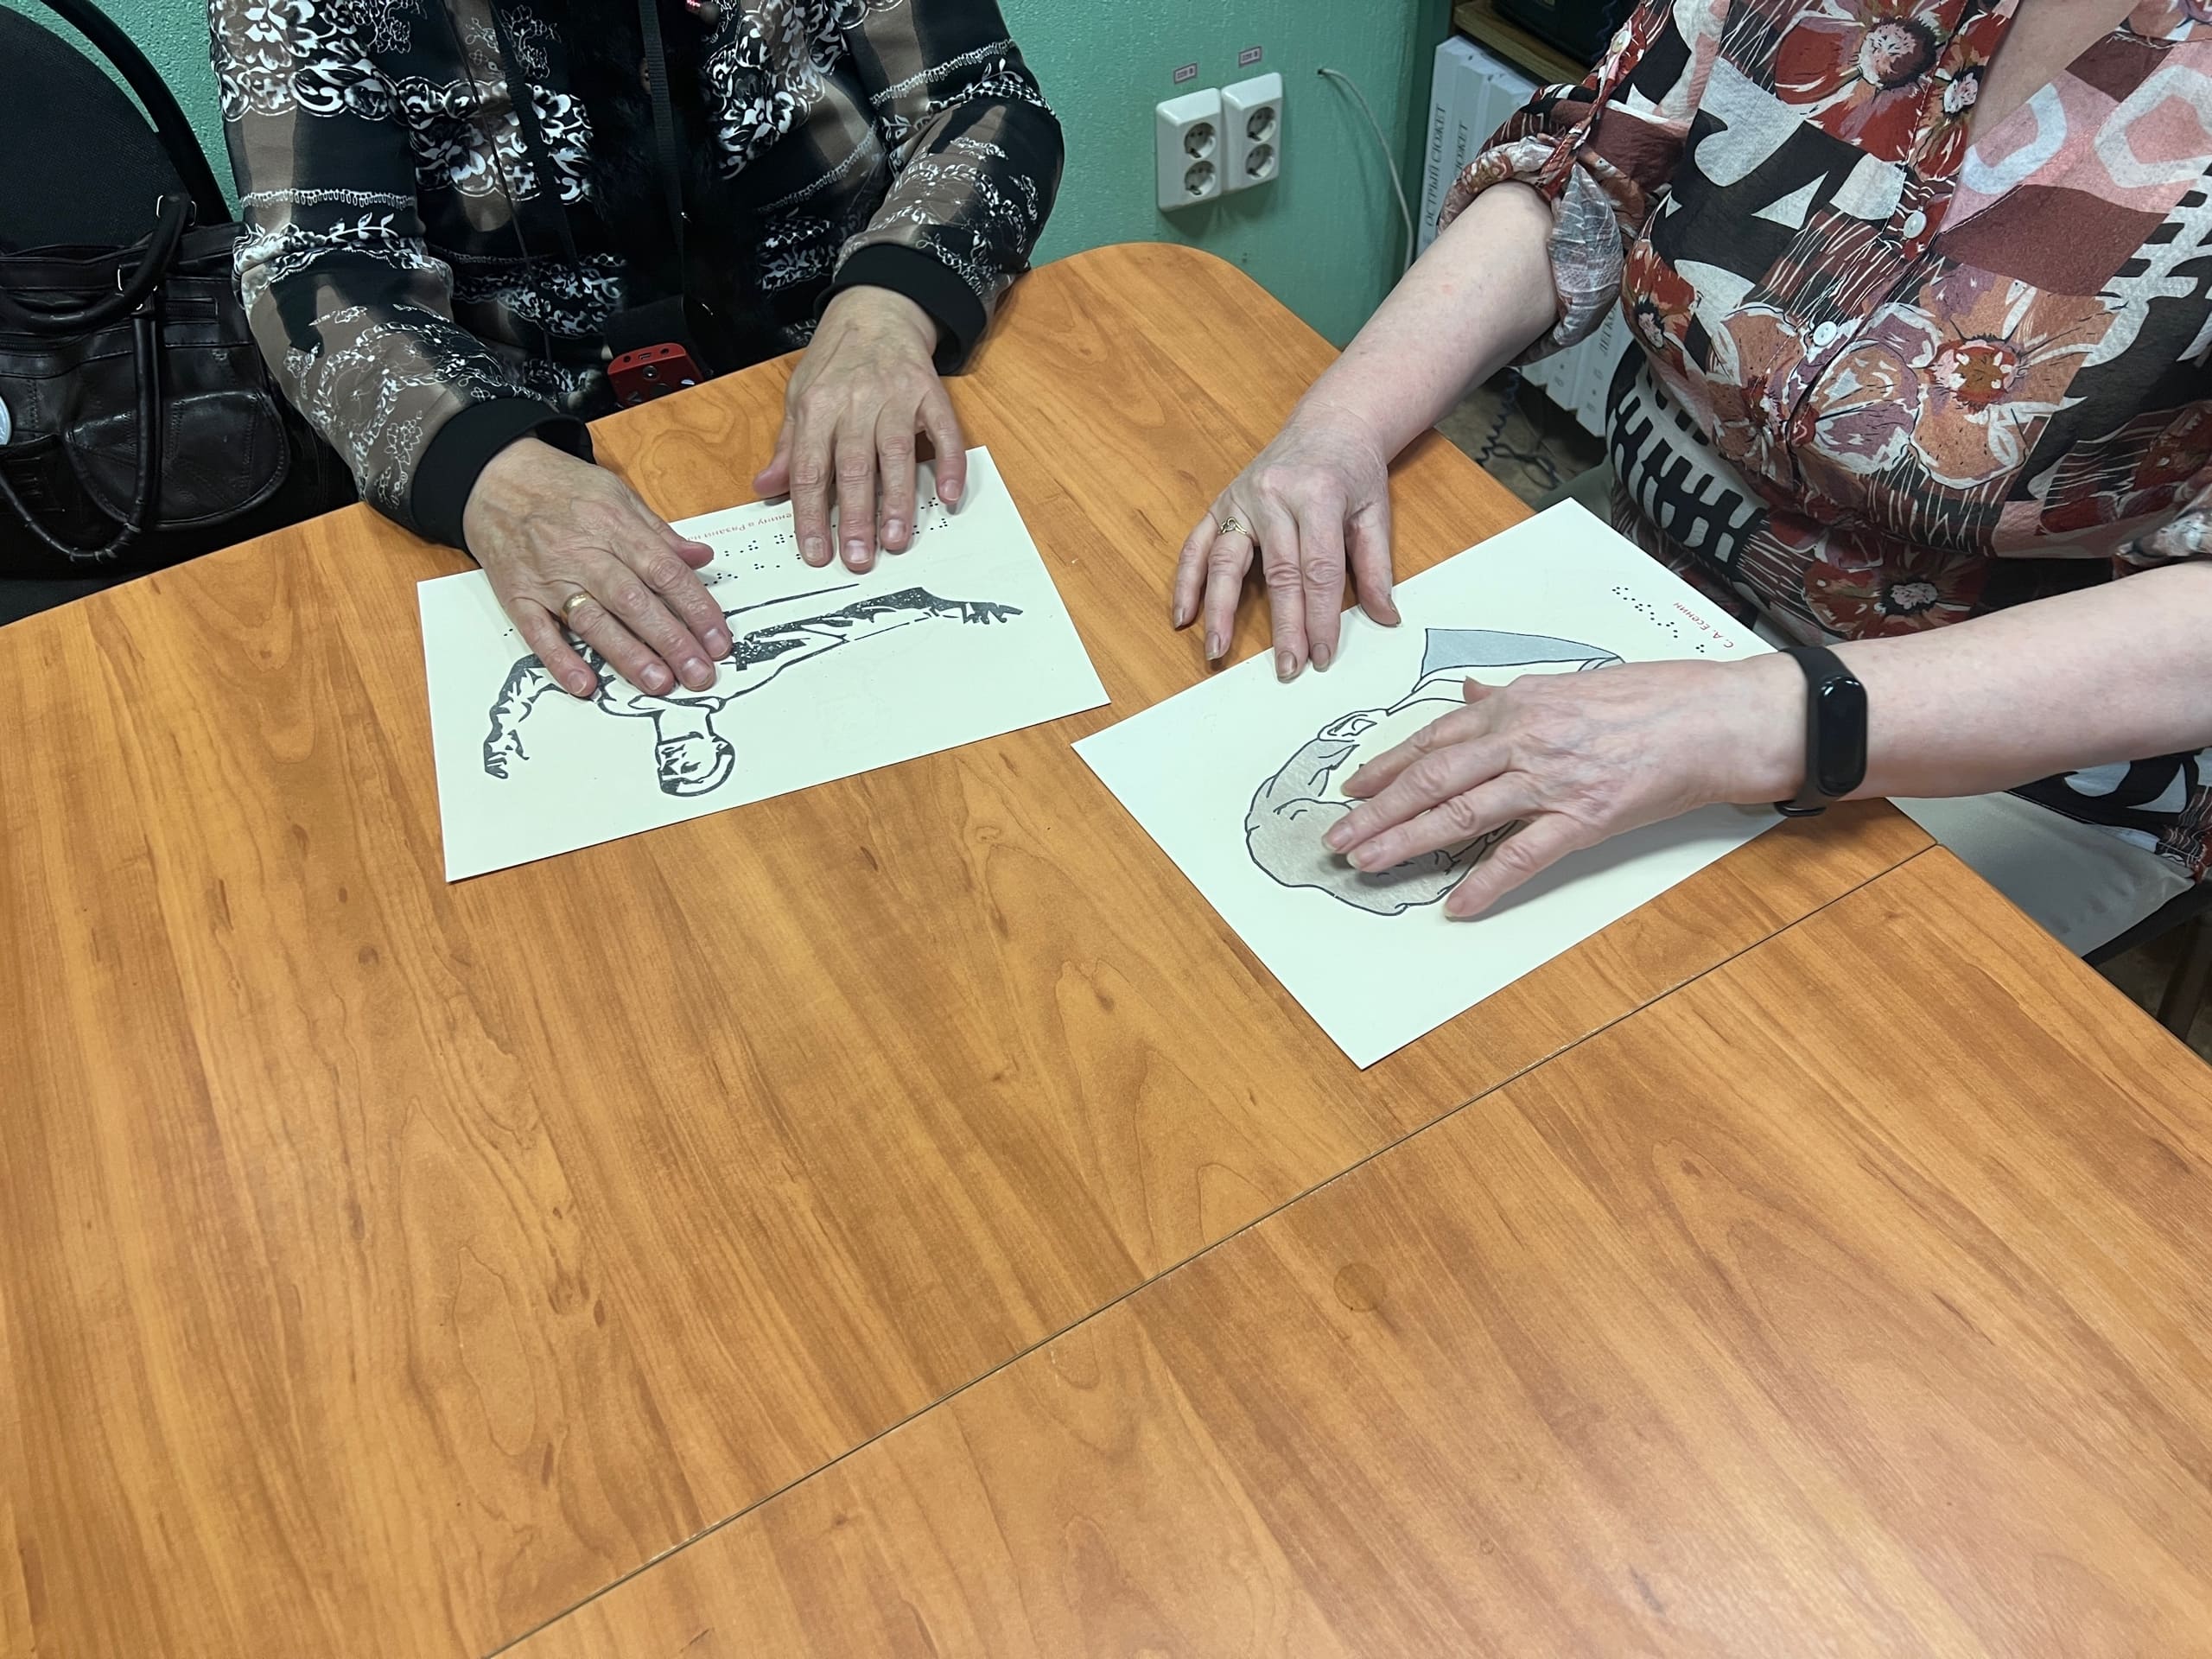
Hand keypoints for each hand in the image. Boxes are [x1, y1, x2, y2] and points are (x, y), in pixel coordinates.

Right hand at [464, 438, 730, 698]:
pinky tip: (584, 683)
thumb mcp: (616, 494)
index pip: (665, 573)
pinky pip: (538, 631)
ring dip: (627, 655)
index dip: (696, 609)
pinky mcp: (518, 595)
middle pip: (634, 602)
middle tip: (699, 674)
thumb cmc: (561, 487)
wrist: (492, 476)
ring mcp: (549, 577)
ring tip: (659, 683)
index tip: (719, 641)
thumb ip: (660, 533)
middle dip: (671, 641)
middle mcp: (584, 553)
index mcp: (615, 526)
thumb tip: (702, 559)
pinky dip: (559, 659)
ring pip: (593, 620)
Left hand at [754, 285, 965, 572]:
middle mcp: (855, 401)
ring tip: (896, 541)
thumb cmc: (835, 361)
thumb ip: (788, 447)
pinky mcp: (931, 393)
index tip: (817, 553)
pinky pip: (943, 432)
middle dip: (855, 518)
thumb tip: (764, 488)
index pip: (809, 470)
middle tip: (858, 559)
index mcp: (817, 407)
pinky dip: (950, 464)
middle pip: (853, 468)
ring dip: (897, 501)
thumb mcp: (799, 397)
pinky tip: (949, 497)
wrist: (877, 310)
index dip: (811, 515)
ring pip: (896, 455)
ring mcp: (896, 397)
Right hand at [1172, 399, 1400, 680]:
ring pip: (1226, 562)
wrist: (1330, 423)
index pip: (1319, 570)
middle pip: (1278, 574)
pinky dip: (1187, 582)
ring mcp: (1242, 497)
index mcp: (1317, 495)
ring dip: (1219, 611)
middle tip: (1286, 668)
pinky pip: (1197, 545)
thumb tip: (1384, 618)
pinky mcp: (1222, 502)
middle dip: (1283, 626)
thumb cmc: (1353, 469)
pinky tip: (1184, 616)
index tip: (1322, 655)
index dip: (1320, 617)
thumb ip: (1377, 567)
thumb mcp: (1375, 512)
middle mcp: (1275, 495)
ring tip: (1217, 651)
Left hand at [1321, 656, 1806, 917]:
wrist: (1718, 718)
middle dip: (1377, 811)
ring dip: (1408, 843)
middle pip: (1431, 780)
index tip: (1350, 789)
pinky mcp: (1584, 818)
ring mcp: (1551, 779)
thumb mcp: (1571, 684)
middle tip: (1337, 840)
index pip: (1433, 740)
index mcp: (1517, 704)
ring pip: (1461, 815)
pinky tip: (1456, 904)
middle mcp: (1524, 738)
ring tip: (1369, 866)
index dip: (1385, 767)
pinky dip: (1485, 883)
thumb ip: (1515, 697)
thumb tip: (1472, 695)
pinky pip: (1522, 856)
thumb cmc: (1653, 698)